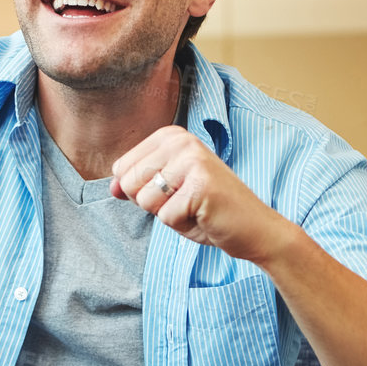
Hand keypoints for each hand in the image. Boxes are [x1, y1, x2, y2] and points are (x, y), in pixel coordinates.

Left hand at [109, 125, 296, 265]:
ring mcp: (193, 160)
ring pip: (145, 200)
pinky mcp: (201, 184)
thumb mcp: (167, 194)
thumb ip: (137, 185)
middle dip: (152, 204)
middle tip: (185, 203)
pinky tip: (204, 216)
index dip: (142, 191)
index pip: (122, 168)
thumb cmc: (209, 210)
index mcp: (171, 136)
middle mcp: (182, 141)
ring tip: (194, 208)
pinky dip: (182, 225)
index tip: (173, 191)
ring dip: (167, 215)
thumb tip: (112, 186)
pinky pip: (165, 216)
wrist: (254, 229)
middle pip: (130, 183)